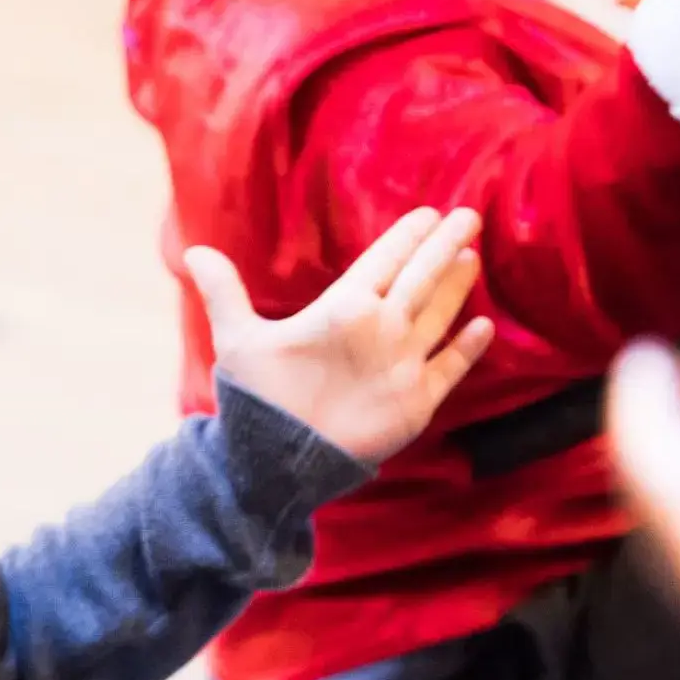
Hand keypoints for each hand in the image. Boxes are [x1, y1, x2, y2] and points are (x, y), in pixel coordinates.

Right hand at [185, 207, 493, 465]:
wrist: (280, 465)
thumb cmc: (257, 398)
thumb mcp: (236, 338)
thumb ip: (224, 290)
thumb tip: (195, 251)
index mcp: (345, 307)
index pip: (386, 258)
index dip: (409, 234)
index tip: (430, 214)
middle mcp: (385, 330)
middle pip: (424, 276)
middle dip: (447, 242)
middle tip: (470, 215)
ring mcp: (407, 367)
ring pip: (442, 314)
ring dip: (460, 284)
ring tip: (473, 257)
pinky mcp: (418, 404)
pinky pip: (451, 369)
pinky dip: (469, 347)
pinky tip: (483, 326)